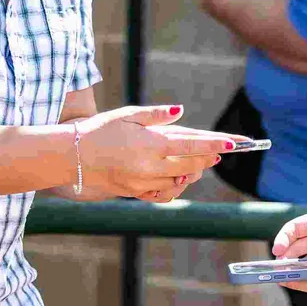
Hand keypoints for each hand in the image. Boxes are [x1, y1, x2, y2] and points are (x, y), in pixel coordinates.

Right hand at [76, 105, 229, 202]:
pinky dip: (178, 184)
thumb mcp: (127, 115)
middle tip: (221, 149)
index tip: (234, 143)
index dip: (215, 144)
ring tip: (203, 160)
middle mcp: (150, 167)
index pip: (191, 145)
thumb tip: (181, 112)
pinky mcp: (136, 193)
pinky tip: (182, 175)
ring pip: (182, 180)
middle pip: (192, 163)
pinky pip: (166, 193)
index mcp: (150, 145)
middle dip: (210, 156)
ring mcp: (144, 183)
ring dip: (195, 170)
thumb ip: (156, 115)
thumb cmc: (99, 130)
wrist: (72, 157)